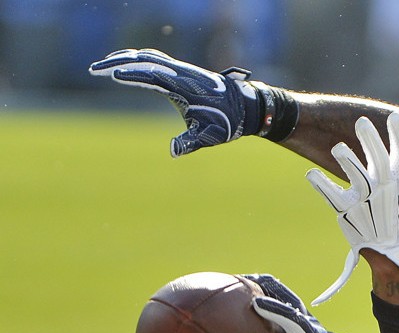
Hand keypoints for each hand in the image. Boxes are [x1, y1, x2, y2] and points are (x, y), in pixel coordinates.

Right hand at [89, 48, 259, 156]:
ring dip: (125, 58)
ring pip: (148, 57)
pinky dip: (138, 58)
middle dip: (118, 63)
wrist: (244, 106)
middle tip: (94, 69)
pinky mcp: (182, 70)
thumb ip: (190, 142)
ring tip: (102, 66)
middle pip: (144, 60)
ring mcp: (181, 69)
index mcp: (183, 86)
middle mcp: (180, 72)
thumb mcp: (209, 136)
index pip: (151, 75)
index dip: (130, 73)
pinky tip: (127, 63)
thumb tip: (173, 151)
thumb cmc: (227, 122)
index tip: (110, 74)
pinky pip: (155, 59)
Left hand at [307, 111, 398, 303]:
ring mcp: (366, 201)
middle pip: (380, 163)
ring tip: (338, 147)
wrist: (391, 249)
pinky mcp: (347, 211)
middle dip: (371, 142)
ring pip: (358, 180)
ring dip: (348, 163)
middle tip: (362, 122)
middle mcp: (385, 190)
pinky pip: (333, 197)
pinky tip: (311, 174)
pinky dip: (322, 186)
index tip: (394, 117)